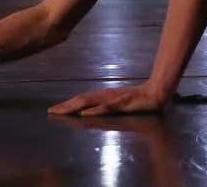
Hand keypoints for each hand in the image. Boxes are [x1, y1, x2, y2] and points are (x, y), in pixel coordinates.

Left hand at [49, 80, 172, 116]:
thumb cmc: (136, 99)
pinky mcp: (122, 103)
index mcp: (103, 96)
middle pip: (81, 100)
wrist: (156, 93)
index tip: (53, 109)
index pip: (81, 99)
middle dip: (65, 106)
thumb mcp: (117, 103)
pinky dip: (95, 110)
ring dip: (74, 107)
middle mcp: (105, 95)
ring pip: (90, 102)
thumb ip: (105, 106)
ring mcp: (113, 99)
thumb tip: (89, 110)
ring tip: (62, 111)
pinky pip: (106, 107)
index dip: (67, 104)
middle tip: (50, 111)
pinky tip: (85, 113)